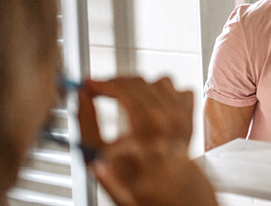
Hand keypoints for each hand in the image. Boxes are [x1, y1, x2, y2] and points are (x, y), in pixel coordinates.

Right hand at [78, 77, 217, 205]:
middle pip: (138, 82)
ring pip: (159, 81)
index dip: (101, 83)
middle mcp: (168, 116)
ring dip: (140, 87)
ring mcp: (182, 113)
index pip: (122, 88)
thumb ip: (86, 122)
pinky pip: (178, 89)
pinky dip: (164, 92)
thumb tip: (81, 96)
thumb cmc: (133, 177)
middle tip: (101, 90)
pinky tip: (152, 103)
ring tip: (126, 98)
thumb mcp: (99, 155)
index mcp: (147, 124)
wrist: (167, 189)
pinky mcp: (190, 114)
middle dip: (116, 83)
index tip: (89, 84)